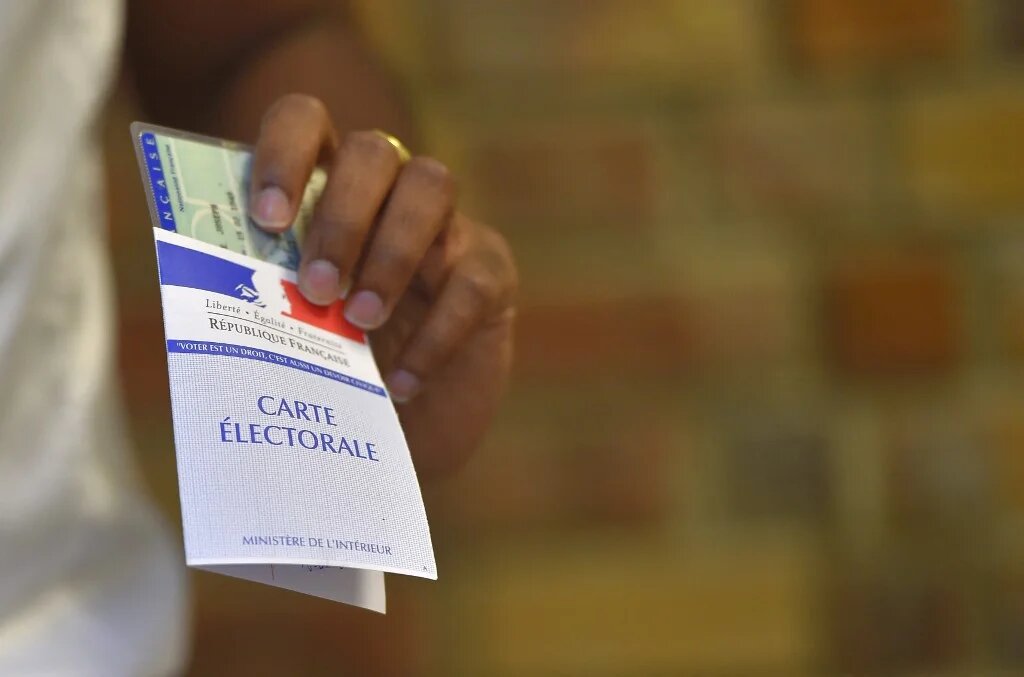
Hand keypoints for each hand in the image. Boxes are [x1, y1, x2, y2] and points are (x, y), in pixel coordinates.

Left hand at [246, 94, 516, 478]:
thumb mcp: (286, 336)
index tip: (267, 220)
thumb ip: (253, 304)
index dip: (284, 154)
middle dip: (342, 217)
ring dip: (391, 252)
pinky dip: (436, 334)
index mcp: (324, 187)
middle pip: (373, 152)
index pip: (305, 122)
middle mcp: (389, 190)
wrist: (409, 432)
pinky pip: (471, 280)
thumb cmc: (334, 372)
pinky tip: (403, 385)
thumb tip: (195, 300)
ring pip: (432, 185)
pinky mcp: (491, 273)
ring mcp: (448, 225)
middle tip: (317, 289)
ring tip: (360, 321)